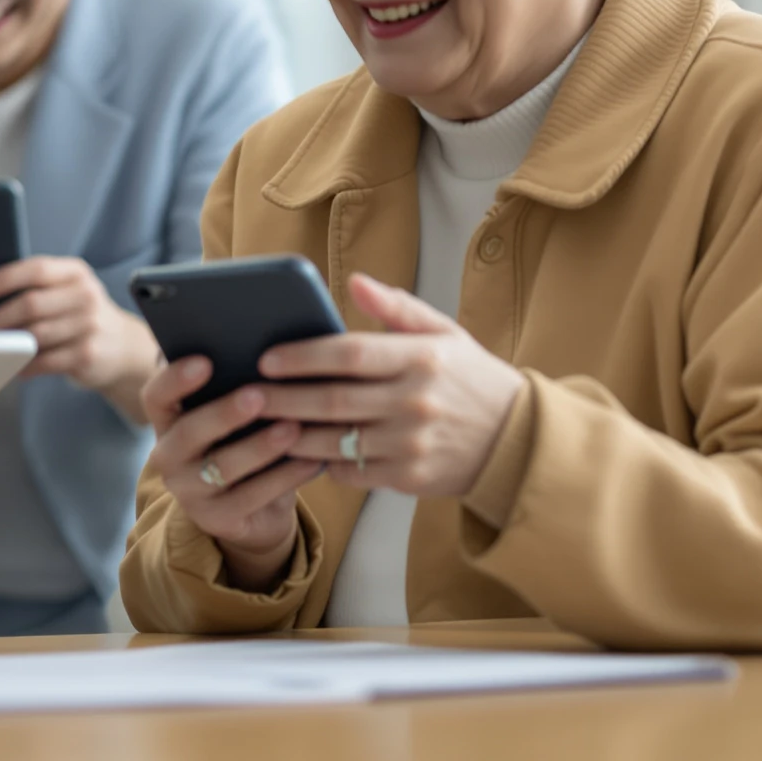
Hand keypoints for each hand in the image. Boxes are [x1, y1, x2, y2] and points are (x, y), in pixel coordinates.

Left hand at [0, 257, 162, 421]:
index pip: (35, 269)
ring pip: (36, 335)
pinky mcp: (88, 354)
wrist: (122, 347)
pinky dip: (25, 365)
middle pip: (32, 304)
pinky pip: (46, 361)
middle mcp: (85, 295)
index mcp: (75, 272)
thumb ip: (36, 287)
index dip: (1, 280)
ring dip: (7, 344)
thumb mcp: (67, 290)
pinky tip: (12, 366)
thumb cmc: (80, 315)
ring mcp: (90, 326)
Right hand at [140, 355, 319, 591]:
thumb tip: (268, 352)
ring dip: (259, 447)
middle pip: (187, 433)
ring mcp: (190, 492)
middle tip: (258, 396)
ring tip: (292, 428)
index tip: (206, 361)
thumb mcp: (235, 418)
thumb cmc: (245, 444)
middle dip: (224, 413)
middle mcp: (168, 457)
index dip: (174, 379)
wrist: (255, 510)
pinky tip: (312, 460)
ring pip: (222, 468)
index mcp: (167, 422)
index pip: (156, 397)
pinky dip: (285, 476)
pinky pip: (252, 496)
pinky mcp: (217, 520)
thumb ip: (238, 387)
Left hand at [254, 273, 526, 498]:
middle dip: (283, 397)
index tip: (266, 357)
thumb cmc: (470, 379)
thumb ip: (397, 309)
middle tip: (245, 393)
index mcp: (422, 359)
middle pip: (334, 400)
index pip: (351, 354)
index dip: (304, 356)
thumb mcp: (444, 335)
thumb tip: (356, 282)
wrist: (516, 440)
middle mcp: (416, 402)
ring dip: (292, 434)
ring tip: (258, 423)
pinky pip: (351, 472)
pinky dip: (320, 462)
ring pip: (336, 441)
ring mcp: (412, 444)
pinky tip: (294, 451)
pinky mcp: (410, 478)